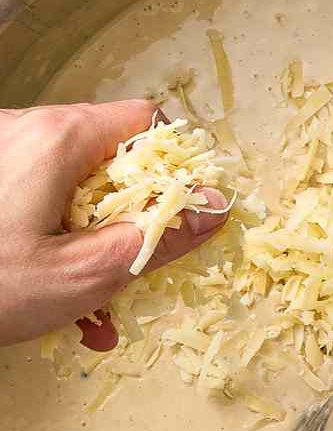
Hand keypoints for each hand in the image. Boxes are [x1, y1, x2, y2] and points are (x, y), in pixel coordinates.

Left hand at [0, 101, 225, 352]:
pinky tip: (43, 289)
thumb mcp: (85, 274)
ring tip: (84, 309)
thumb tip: (215, 206)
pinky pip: (29, 196)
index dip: (172, 170)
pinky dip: (46, 238)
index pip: (147, 121)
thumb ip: (157, 237)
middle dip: (126, 223)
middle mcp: (20, 128)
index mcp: (56, 138)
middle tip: (127, 283)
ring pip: (67, 185)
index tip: (172, 219)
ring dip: (86, 242)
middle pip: (107, 159)